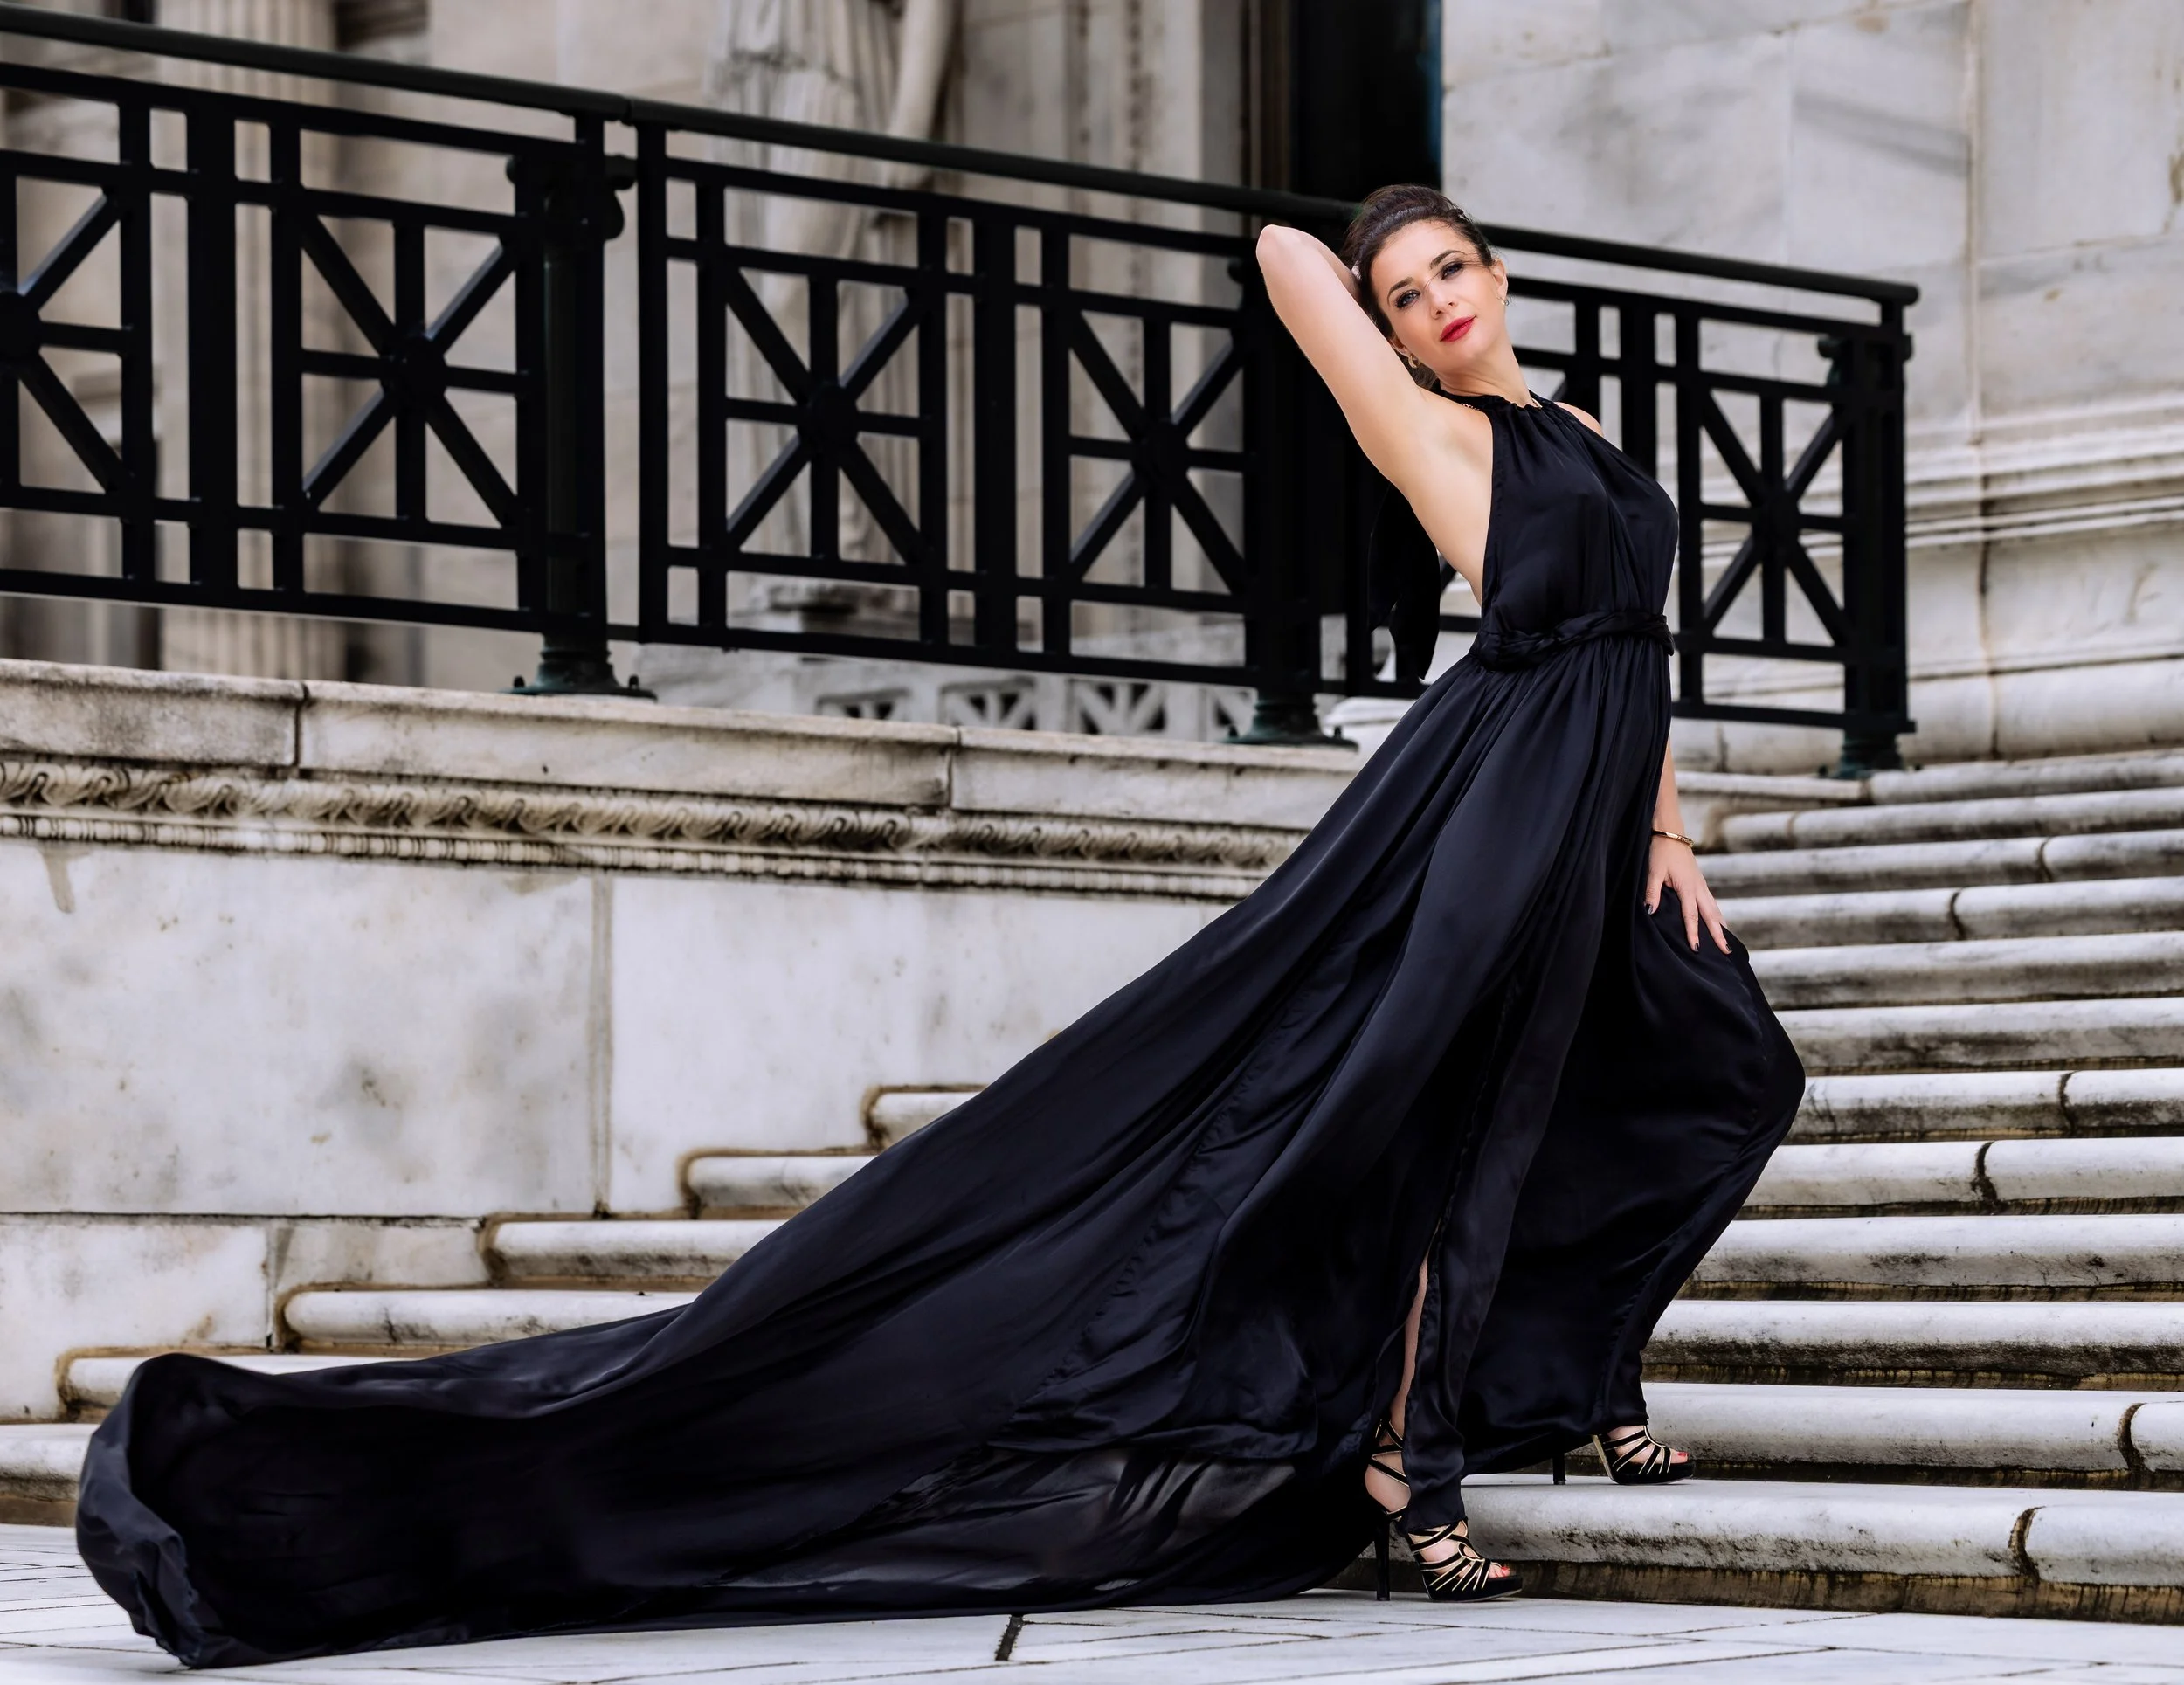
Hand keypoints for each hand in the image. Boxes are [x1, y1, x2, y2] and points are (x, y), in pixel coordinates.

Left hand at [1646, 836, 1729, 953]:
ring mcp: (1702, 885)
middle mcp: (1699, 888)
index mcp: (1688, 887)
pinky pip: (1711, 903)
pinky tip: (1718, 922)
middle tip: (1726, 951)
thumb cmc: (1661, 852)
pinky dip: (1717, 915)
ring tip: (1727, 942)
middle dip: (1719, 934)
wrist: (1671, 834)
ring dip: (1721, 926)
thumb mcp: (1654, 872)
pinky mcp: (1700, 883)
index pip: (1691, 916)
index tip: (1696, 948)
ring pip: (1714, 909)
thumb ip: (1653, 892)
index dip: (1693, 933)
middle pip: (1711, 916)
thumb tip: (1651, 912)